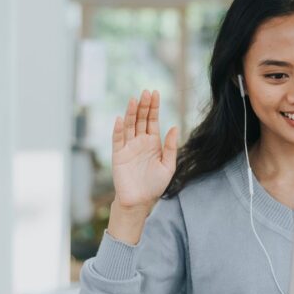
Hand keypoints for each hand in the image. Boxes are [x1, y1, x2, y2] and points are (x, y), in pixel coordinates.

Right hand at [112, 90, 177, 209]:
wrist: (140, 201)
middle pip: (141, 119)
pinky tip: (121, 118)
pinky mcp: (118, 155)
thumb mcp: (168, 166)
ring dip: (131, 113)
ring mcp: (128, 147)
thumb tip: (175, 126)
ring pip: (129, 126)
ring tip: (134, 100)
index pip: (153, 120)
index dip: (153, 107)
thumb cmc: (155, 185)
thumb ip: (171, 147)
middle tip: (146, 92)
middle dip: (144, 106)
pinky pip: (118, 139)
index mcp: (153, 143)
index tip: (155, 93)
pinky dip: (119, 129)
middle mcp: (140, 142)